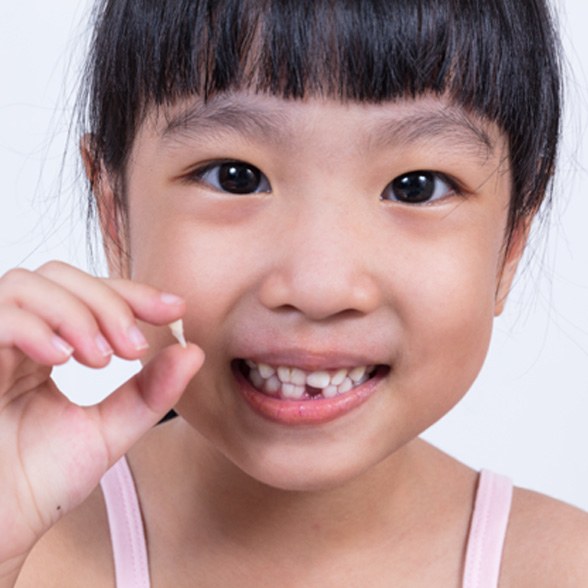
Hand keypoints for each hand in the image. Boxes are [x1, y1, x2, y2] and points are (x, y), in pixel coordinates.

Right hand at [0, 261, 202, 576]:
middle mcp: (15, 338)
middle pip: (60, 276)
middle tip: (134, 348)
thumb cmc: (40, 481)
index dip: (133, 293)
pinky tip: (63, 359)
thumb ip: (149, 392)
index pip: (88, 294)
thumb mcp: (110, 430)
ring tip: (101, 360)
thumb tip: (192, 350)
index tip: (175, 310)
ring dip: (77, 313)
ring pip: (28, 284)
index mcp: (46, 348)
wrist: (0, 526)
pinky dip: (36, 327)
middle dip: (108, 303)